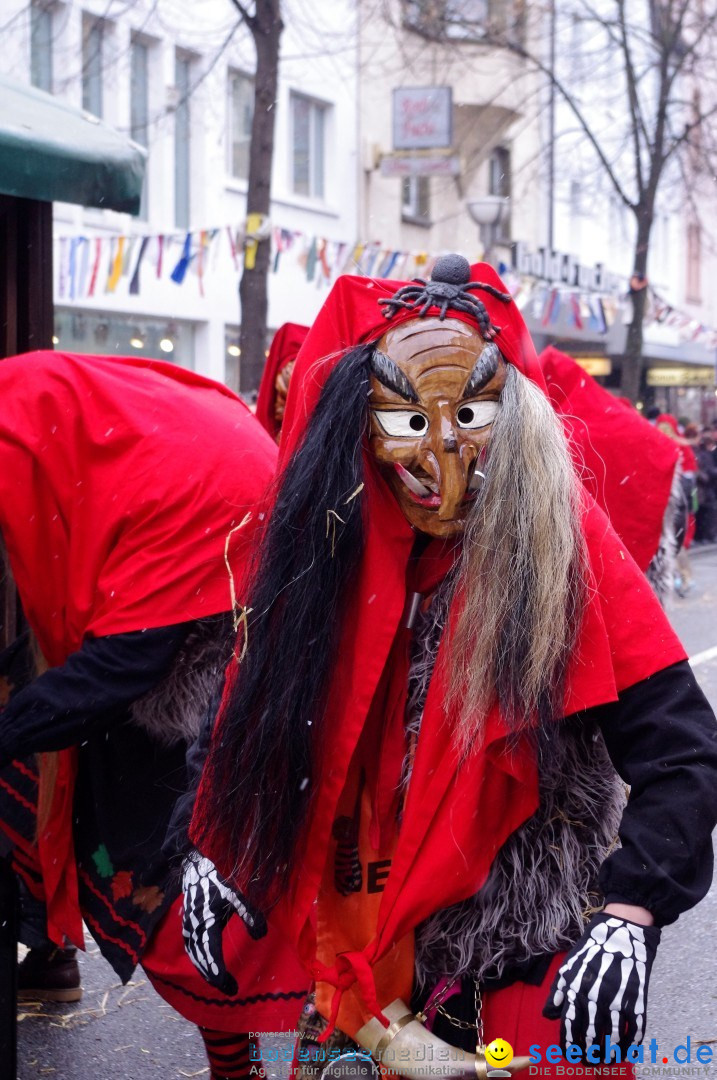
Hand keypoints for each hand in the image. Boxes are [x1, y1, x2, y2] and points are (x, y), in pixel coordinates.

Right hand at [182, 850, 266, 994]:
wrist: (193, 873)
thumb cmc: (216, 884)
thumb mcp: (235, 897)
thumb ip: (249, 915)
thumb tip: (261, 935)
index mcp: (207, 927)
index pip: (213, 959)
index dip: (221, 976)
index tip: (232, 988)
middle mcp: (195, 933)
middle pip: (203, 964)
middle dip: (216, 979)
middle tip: (231, 989)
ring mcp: (188, 932)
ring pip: (196, 960)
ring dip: (208, 973)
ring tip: (221, 982)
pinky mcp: (187, 930)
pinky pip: (192, 953)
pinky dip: (200, 963)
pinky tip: (208, 966)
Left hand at [543, 913, 659, 1059]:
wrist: (622, 931)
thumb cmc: (592, 949)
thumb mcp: (568, 966)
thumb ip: (558, 991)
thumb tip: (549, 1015)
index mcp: (576, 989)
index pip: (569, 1026)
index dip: (569, 1045)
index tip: (570, 1055)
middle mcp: (595, 998)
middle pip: (590, 1037)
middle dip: (587, 1054)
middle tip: (588, 1062)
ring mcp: (618, 1000)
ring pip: (612, 1039)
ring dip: (608, 1055)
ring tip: (605, 1061)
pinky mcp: (637, 1000)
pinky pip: (634, 1031)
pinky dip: (630, 1046)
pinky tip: (625, 1052)